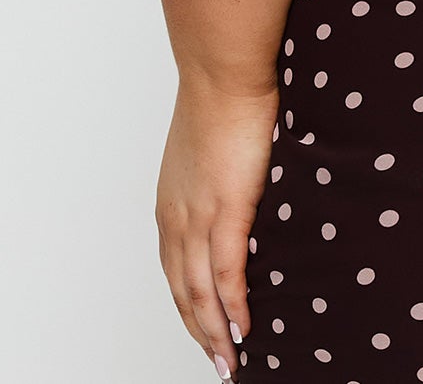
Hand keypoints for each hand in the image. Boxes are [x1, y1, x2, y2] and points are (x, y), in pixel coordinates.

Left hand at [156, 73, 278, 377]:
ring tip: (230, 360)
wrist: (224, 72)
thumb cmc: (225, 96)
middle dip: (199, 331)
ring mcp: (199, 218)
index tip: (203, 327)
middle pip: (181, 291)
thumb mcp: (211, 147)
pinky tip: (244, 328)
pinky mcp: (227, 211)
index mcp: (172, 203)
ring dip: (214, 332)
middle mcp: (177, 218)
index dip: (187, 304)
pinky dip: (234, 307)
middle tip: (218, 359)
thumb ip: (220, 175)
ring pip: (199, 293)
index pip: (175, 269)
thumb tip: (241, 185)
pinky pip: (226, 275)